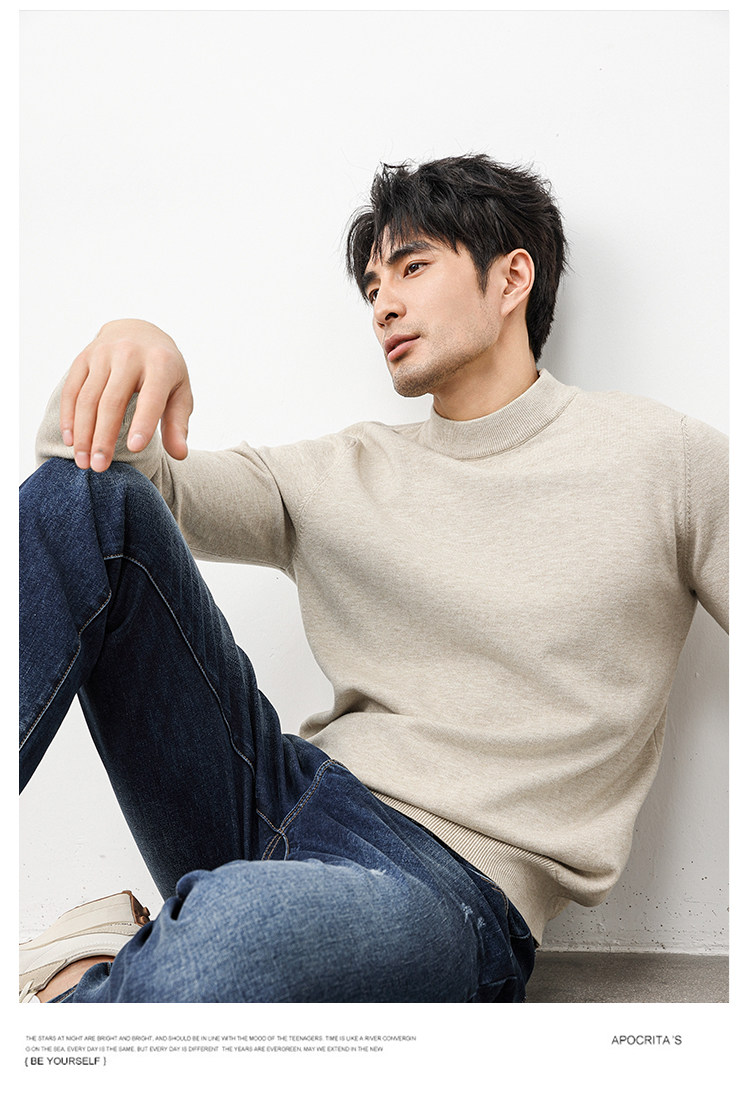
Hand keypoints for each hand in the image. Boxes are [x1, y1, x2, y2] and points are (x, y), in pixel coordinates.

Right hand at [60, 319, 193, 471]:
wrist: (140, 331)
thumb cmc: (164, 372)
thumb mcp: (180, 393)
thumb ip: (178, 424)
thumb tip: (180, 454)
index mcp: (161, 364)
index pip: (151, 397)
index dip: (143, 422)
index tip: (136, 449)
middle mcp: (130, 355)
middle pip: (112, 401)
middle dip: (104, 437)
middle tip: (99, 468)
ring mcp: (103, 354)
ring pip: (87, 398)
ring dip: (83, 433)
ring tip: (84, 462)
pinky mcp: (83, 358)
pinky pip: (72, 390)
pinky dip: (69, 417)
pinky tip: (70, 441)